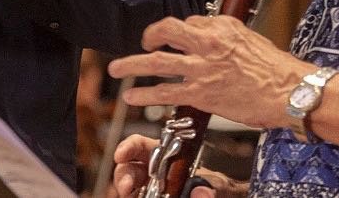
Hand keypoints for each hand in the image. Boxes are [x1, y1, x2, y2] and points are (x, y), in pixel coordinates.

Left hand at [107, 15, 310, 129]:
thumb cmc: (276, 68)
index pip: (190, 22)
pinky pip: (165, 92)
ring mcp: (201, 68)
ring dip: (132, 65)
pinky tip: (132, 97)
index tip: (178, 40)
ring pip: (157, 62)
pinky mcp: (201, 93)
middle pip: (166, 31)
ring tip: (116, 69)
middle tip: (142, 43)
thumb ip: (226, 36)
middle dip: (148, 36)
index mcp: (221, 27)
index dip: (181, 31)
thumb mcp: (250, 39)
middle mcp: (207, 43)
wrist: (290, 91)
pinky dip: (145, 95)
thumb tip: (211, 35)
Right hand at [107, 134, 244, 197]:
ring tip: (129, 194)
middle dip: (123, 175)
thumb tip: (201, 193)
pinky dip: (134, 197)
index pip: (140, 145)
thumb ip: (212, 187)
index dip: (128, 147)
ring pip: (128, 188)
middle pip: (128, 169)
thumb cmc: (216, 188)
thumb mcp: (218, 184)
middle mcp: (153, 173)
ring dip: (125, 190)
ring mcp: (150, 191)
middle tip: (126, 186)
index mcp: (165, 157)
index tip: (120, 154)